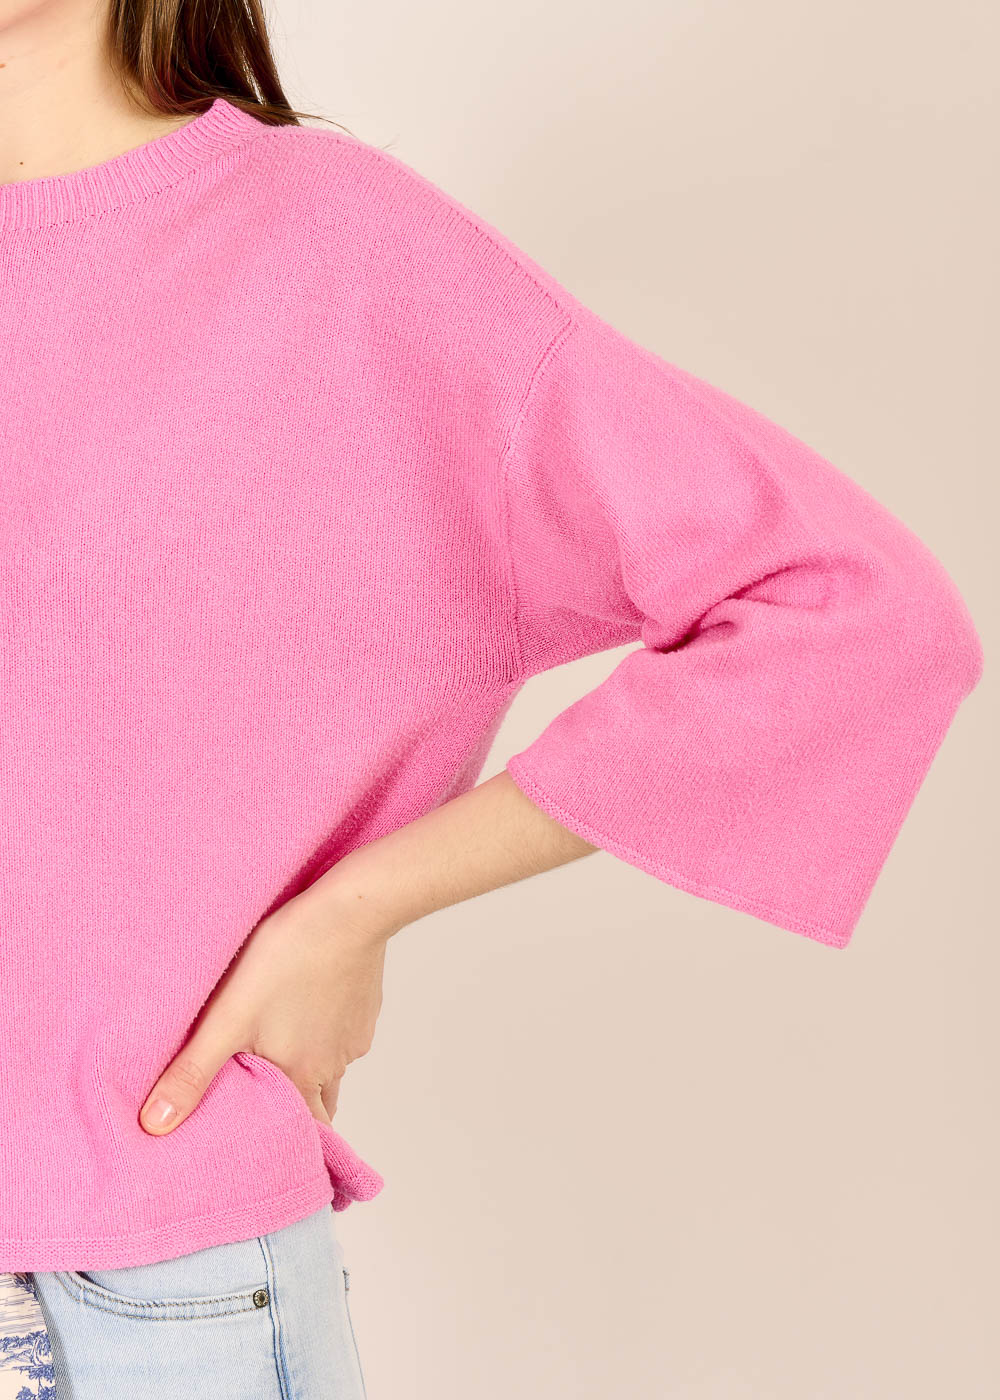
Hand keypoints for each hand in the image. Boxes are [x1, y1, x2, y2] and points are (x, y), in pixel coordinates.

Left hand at [139, 887, 391, 1134]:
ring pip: (329, 1069)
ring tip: (279, 1057)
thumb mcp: (229, 1016)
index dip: (291, 1150)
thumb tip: (155, 1127)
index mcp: (302, 1077)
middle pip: (318, 1106)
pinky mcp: (362, 1006)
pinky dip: (323, 1035)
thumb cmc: (288, 959)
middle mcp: (334, 1065)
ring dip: (307, 1071)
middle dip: (296, 1115)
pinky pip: (341, 1035)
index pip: (305, 1136)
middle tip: (271, 1116)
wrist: (348, 911)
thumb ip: (193, 1072)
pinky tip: (303, 1009)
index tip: (280, 1162)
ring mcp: (353, 1035)